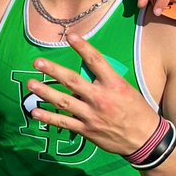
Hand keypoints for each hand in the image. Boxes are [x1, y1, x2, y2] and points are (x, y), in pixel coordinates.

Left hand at [27, 34, 159, 156]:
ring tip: (31, 85)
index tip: (70, 36)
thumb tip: (85, 71)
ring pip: (63, 102)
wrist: (145, 138)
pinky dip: (48, 117)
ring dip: (45, 92)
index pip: (96, 61)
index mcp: (114, 84)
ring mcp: (91, 115)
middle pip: (72, 81)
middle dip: (53, 71)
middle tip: (37, 62)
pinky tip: (35, 111)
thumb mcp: (126, 89)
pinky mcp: (86, 130)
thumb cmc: (136, 111)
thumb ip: (106, 80)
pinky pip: (64, 122)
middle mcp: (101, 98)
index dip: (82, 47)